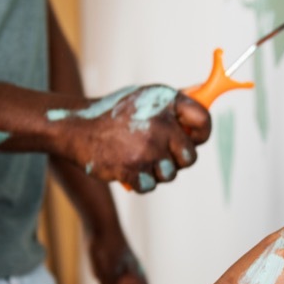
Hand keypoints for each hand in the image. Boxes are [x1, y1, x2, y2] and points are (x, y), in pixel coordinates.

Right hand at [53, 85, 210, 191]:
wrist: (76, 127)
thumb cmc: (115, 113)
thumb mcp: (146, 97)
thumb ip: (174, 105)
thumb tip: (207, 99)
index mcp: (167, 101)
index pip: (204, 120)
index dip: (200, 134)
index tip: (191, 138)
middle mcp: (161, 123)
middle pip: (190, 156)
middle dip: (178, 160)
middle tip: (161, 154)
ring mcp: (147, 148)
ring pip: (170, 174)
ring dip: (157, 172)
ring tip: (138, 157)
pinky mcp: (133, 169)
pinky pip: (150, 186)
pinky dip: (139, 181)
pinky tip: (126, 166)